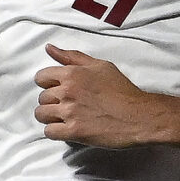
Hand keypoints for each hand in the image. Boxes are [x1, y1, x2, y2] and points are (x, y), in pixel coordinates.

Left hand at [34, 46, 162, 147]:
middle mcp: (68, 91)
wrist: (138, 116)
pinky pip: (49, 132)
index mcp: (72, 73)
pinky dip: (55, 132)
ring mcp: (70, 112)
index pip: (41, 77)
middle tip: (66, 106)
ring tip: (63, 119)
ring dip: (50, 118)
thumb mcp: (100, 66)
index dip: (48, 85)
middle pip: (41, 98)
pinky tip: (66, 130)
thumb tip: (50, 48)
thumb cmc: (122, 91)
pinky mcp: (74, 131)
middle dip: (51, 102)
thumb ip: (73, 57)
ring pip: (41, 115)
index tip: (58, 90)